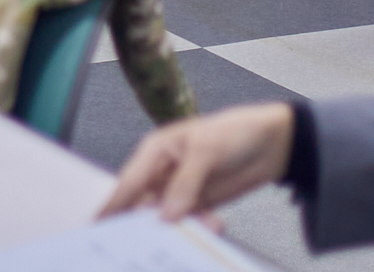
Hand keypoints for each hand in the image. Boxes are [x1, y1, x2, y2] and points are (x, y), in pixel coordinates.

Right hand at [100, 102, 294, 221]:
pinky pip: (191, 222)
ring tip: (200, 226)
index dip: (113, 204)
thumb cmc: (235, 131)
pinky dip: (199, 227)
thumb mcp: (206, 150)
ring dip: (180, 226)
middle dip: (146, 222)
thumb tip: (166, 213)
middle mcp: (164, 172)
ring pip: (167, 217)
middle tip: (148, 242)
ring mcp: (181, 189)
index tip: (100, 225)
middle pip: (143, 204)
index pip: (129, 182)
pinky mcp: (201, 203)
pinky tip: (214, 224)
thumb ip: (185, 182)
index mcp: (156, 151)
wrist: (273, 143)